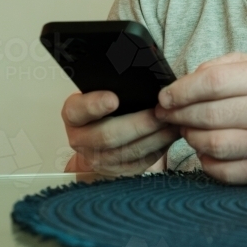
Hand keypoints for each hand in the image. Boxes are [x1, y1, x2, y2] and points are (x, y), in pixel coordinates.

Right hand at [62, 91, 179, 175]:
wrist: (100, 141)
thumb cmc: (103, 110)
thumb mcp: (100, 94)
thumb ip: (113, 87)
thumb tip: (138, 74)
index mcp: (74, 116)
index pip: (78, 110)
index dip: (94, 105)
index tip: (113, 99)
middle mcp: (81, 140)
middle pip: (108, 135)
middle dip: (138, 124)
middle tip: (159, 112)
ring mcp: (99, 159)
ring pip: (129, 151)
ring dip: (154, 136)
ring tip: (172, 121)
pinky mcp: (118, 171)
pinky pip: (141, 161)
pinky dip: (159, 147)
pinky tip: (170, 134)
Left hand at [154, 53, 246, 183]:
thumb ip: (215, 68)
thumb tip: (181, 87)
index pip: (211, 83)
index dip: (180, 91)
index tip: (164, 97)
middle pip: (207, 114)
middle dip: (178, 115)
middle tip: (168, 114)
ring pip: (212, 144)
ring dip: (190, 137)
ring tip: (188, 130)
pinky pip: (223, 171)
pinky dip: (205, 162)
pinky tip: (205, 151)